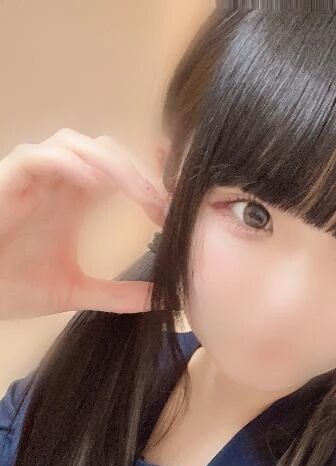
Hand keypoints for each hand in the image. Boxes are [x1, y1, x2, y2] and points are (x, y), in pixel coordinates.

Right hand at [0, 128, 168, 319]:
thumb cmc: (12, 286)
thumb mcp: (75, 292)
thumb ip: (118, 295)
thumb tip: (162, 302)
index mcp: (75, 200)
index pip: (119, 174)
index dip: (147, 187)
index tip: (170, 217)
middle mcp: (57, 181)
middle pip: (104, 151)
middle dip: (136, 172)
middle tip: (161, 203)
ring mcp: (32, 176)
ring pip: (76, 144)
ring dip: (110, 164)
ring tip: (136, 192)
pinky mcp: (9, 177)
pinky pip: (41, 155)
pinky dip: (70, 164)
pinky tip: (93, 185)